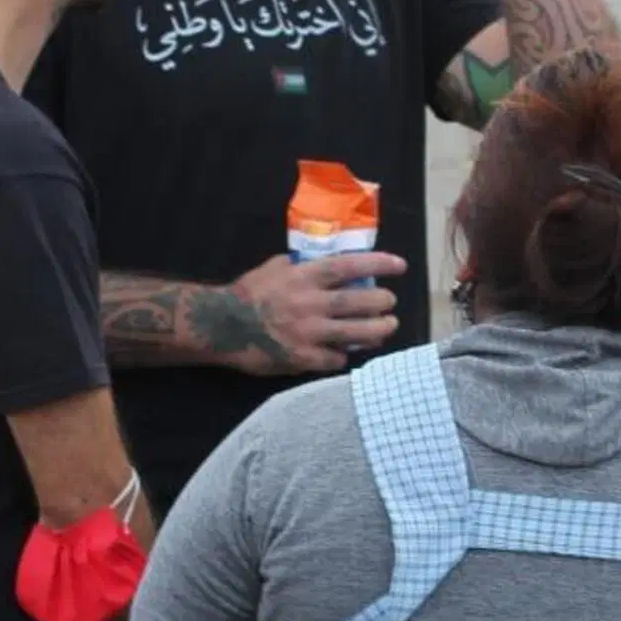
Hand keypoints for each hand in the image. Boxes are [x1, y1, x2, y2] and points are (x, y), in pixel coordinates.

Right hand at [225, 249, 405, 375]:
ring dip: (378, 331)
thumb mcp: (275, 268)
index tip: (400, 266)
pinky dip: (344, 355)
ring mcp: (308, 333)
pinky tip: (347, 351)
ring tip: (387, 327)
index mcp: (304, 278)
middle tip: (391, 303)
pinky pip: (336, 359)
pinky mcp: (302, 358)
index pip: (350, 267)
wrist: (220, 326)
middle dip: (383, 303)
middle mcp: (310, 304)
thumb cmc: (248, 294)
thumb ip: (302, 265)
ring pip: (356, 334)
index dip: (378, 265)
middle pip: (360, 303)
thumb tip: (326, 260)